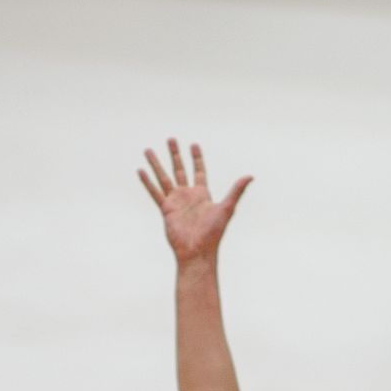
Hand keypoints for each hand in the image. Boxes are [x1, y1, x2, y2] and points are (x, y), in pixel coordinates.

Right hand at [138, 138, 250, 267]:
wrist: (197, 251)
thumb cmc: (213, 233)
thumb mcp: (227, 208)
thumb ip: (236, 191)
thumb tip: (250, 176)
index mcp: (202, 193)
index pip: (199, 170)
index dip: (197, 158)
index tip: (193, 144)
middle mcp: (187, 195)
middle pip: (179, 169)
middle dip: (175, 154)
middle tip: (171, 139)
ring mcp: (175, 202)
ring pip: (163, 177)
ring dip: (156, 164)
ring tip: (148, 150)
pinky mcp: (166, 209)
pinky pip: (155, 192)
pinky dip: (147, 182)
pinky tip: (141, 171)